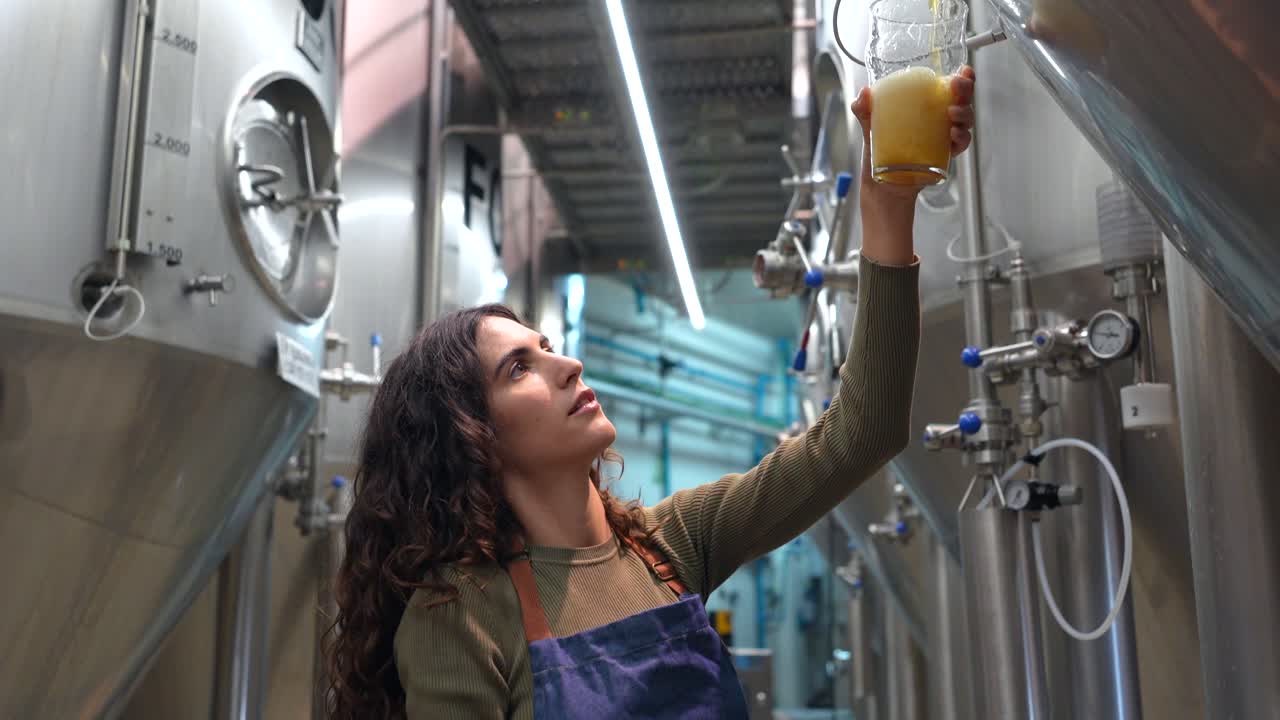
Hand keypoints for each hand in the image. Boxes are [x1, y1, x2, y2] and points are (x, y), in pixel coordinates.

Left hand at [852, 66, 975, 264]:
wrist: (882, 187)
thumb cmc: (879, 154)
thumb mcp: (871, 130)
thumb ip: (866, 112)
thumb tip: (863, 95)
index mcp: (924, 107)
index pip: (945, 88)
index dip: (959, 78)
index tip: (962, 71)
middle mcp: (938, 119)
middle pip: (960, 100)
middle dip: (965, 90)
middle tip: (957, 87)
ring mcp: (943, 137)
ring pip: (965, 121)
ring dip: (964, 114)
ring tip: (952, 114)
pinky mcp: (945, 156)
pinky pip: (960, 145)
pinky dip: (961, 139)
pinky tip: (954, 135)